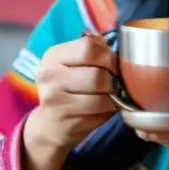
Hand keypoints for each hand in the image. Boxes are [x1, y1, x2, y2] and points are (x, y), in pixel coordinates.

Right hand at [23, 33, 117, 156]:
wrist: (51, 124)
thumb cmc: (69, 89)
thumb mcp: (73, 64)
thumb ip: (94, 51)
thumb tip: (119, 45)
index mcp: (53, 56)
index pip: (89, 47)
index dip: (108, 55)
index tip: (113, 64)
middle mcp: (49, 76)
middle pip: (98, 74)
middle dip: (114, 79)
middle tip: (116, 83)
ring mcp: (55, 100)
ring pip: (102, 96)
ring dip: (113, 97)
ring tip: (111, 95)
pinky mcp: (66, 120)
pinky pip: (101, 112)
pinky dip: (109, 110)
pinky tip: (104, 108)